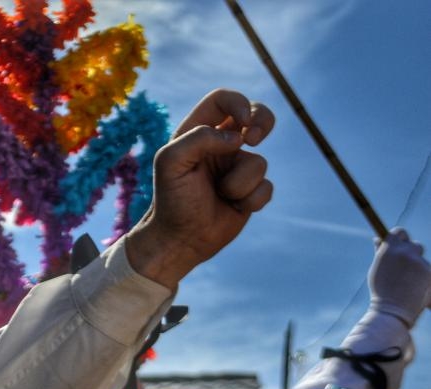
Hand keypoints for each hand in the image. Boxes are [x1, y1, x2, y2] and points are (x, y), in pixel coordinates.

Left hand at [125, 89, 275, 288]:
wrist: (179, 240)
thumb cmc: (171, 200)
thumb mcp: (170, 163)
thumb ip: (198, 139)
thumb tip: (236, 137)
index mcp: (197, 133)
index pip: (222, 100)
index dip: (239, 103)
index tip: (244, 124)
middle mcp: (219, 146)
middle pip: (255, 114)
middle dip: (263, 121)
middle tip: (254, 140)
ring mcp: (236, 167)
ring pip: (259, 162)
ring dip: (240, 182)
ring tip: (221, 195)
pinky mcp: (249, 191)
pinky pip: (266, 187)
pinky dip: (251, 199)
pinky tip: (233, 208)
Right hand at [368, 228, 428, 326]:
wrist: (393, 309)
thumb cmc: (381, 290)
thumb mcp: (377, 269)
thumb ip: (381, 252)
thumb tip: (378, 239)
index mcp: (390, 249)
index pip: (399, 232)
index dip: (400, 237)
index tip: (399, 243)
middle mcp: (406, 252)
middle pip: (415, 245)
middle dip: (411, 253)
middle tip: (404, 265)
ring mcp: (419, 262)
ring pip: (421, 261)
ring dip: (417, 268)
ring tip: (406, 283)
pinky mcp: (430, 272)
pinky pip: (427, 270)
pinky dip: (422, 278)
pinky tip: (414, 288)